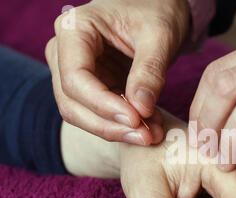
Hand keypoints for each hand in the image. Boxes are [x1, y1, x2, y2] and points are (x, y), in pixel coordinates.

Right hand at [46, 0, 190, 144]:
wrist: (158, 9)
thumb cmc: (156, 10)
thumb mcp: (160, 35)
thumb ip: (149, 70)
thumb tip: (141, 109)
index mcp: (74, 29)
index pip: (75, 78)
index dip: (103, 105)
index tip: (136, 119)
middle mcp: (65, 52)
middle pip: (73, 102)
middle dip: (109, 125)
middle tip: (147, 136)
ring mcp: (76, 72)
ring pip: (82, 114)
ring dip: (117, 130)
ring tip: (153, 134)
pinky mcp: (92, 87)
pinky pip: (100, 114)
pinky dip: (124, 126)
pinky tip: (151, 128)